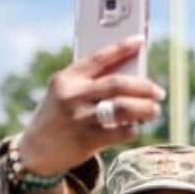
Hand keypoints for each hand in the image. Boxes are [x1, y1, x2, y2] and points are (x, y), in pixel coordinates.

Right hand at [18, 36, 164, 176]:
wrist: (35, 152)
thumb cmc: (59, 118)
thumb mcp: (65, 94)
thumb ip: (90, 84)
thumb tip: (133, 79)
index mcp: (67, 79)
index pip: (99, 58)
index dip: (122, 48)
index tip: (141, 41)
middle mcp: (72, 96)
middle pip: (118, 84)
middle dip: (144, 87)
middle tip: (159, 92)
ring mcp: (80, 118)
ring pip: (124, 108)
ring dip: (146, 109)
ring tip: (155, 110)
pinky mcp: (87, 140)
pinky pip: (122, 131)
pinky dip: (134, 129)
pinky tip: (135, 128)